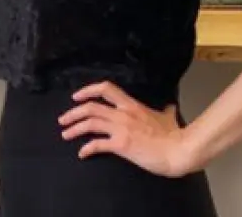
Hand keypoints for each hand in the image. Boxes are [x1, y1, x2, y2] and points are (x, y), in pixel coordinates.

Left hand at [58, 81, 195, 177]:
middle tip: (63, 120)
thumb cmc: (174, 135)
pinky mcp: (121, 145)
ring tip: (65, 134)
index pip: (105, 89)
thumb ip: (165, 111)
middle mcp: (123, 114)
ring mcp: (121, 129)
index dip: (87, 90)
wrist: (179, 151)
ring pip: (90, 123)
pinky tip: (82, 154)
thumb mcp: (168, 118)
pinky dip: (86, 149)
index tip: (76, 97)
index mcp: (131, 105)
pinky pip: (97, 145)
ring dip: (74, 128)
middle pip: (90, 106)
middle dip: (73, 112)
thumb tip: (170, 106)